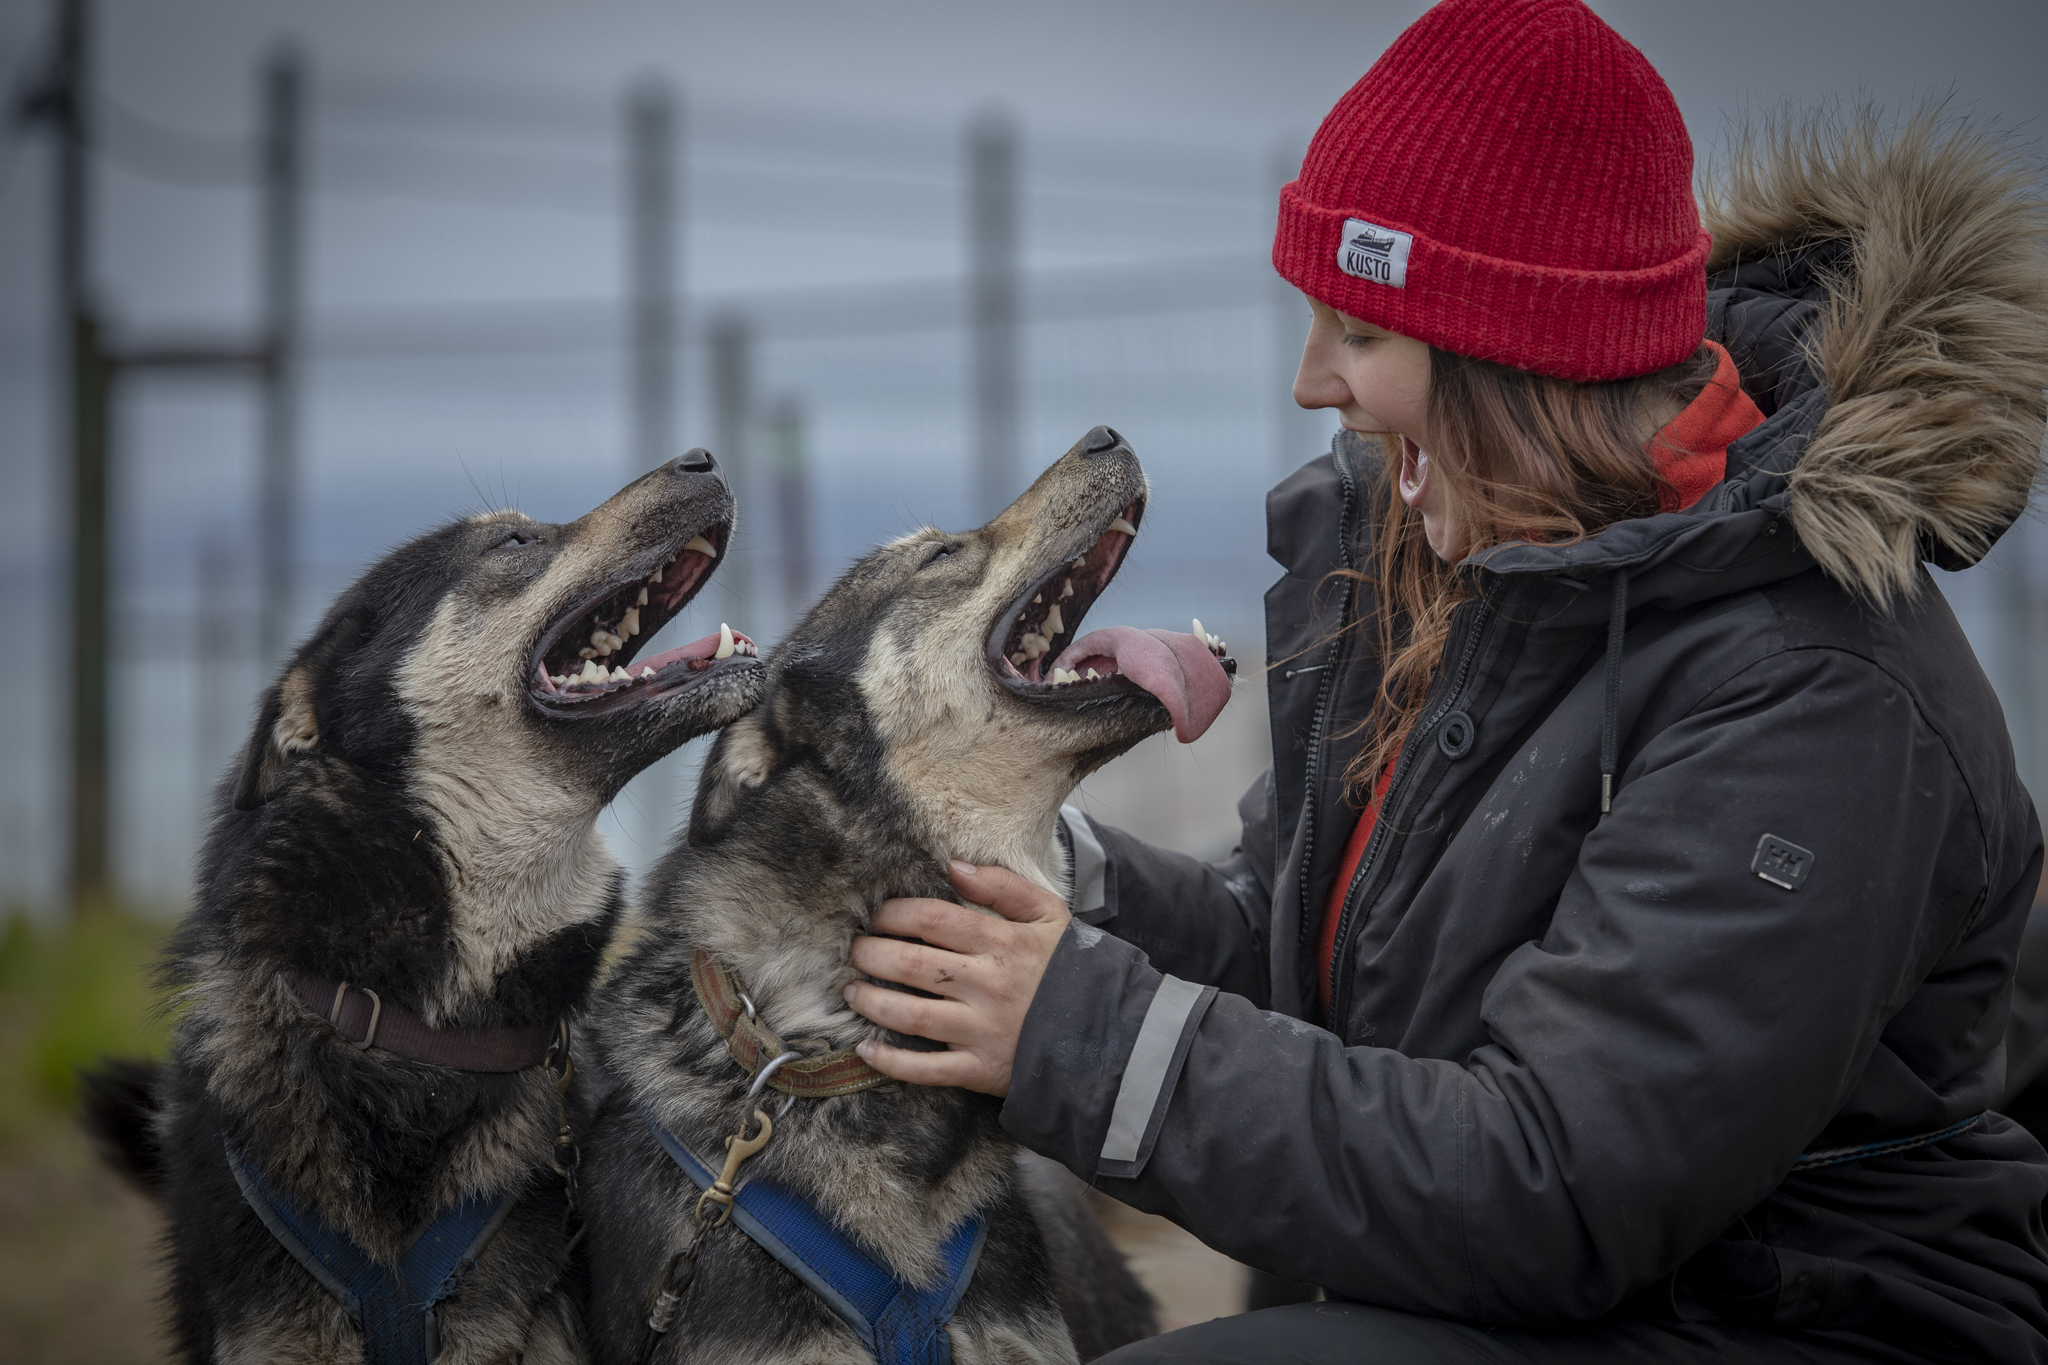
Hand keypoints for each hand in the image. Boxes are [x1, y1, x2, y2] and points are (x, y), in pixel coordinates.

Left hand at [844, 860, 1071, 1096]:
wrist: (1107, 1033)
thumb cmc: (1070, 969)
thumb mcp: (1050, 916)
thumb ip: (1004, 887)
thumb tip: (955, 866)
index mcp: (1002, 943)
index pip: (933, 919)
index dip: (895, 914)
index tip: (876, 915)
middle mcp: (987, 985)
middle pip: (912, 963)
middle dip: (872, 955)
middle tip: (854, 951)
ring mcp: (981, 1030)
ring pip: (910, 1014)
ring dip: (872, 1002)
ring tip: (851, 992)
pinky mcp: (980, 1068)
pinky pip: (927, 1069)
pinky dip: (892, 1062)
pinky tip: (865, 1049)